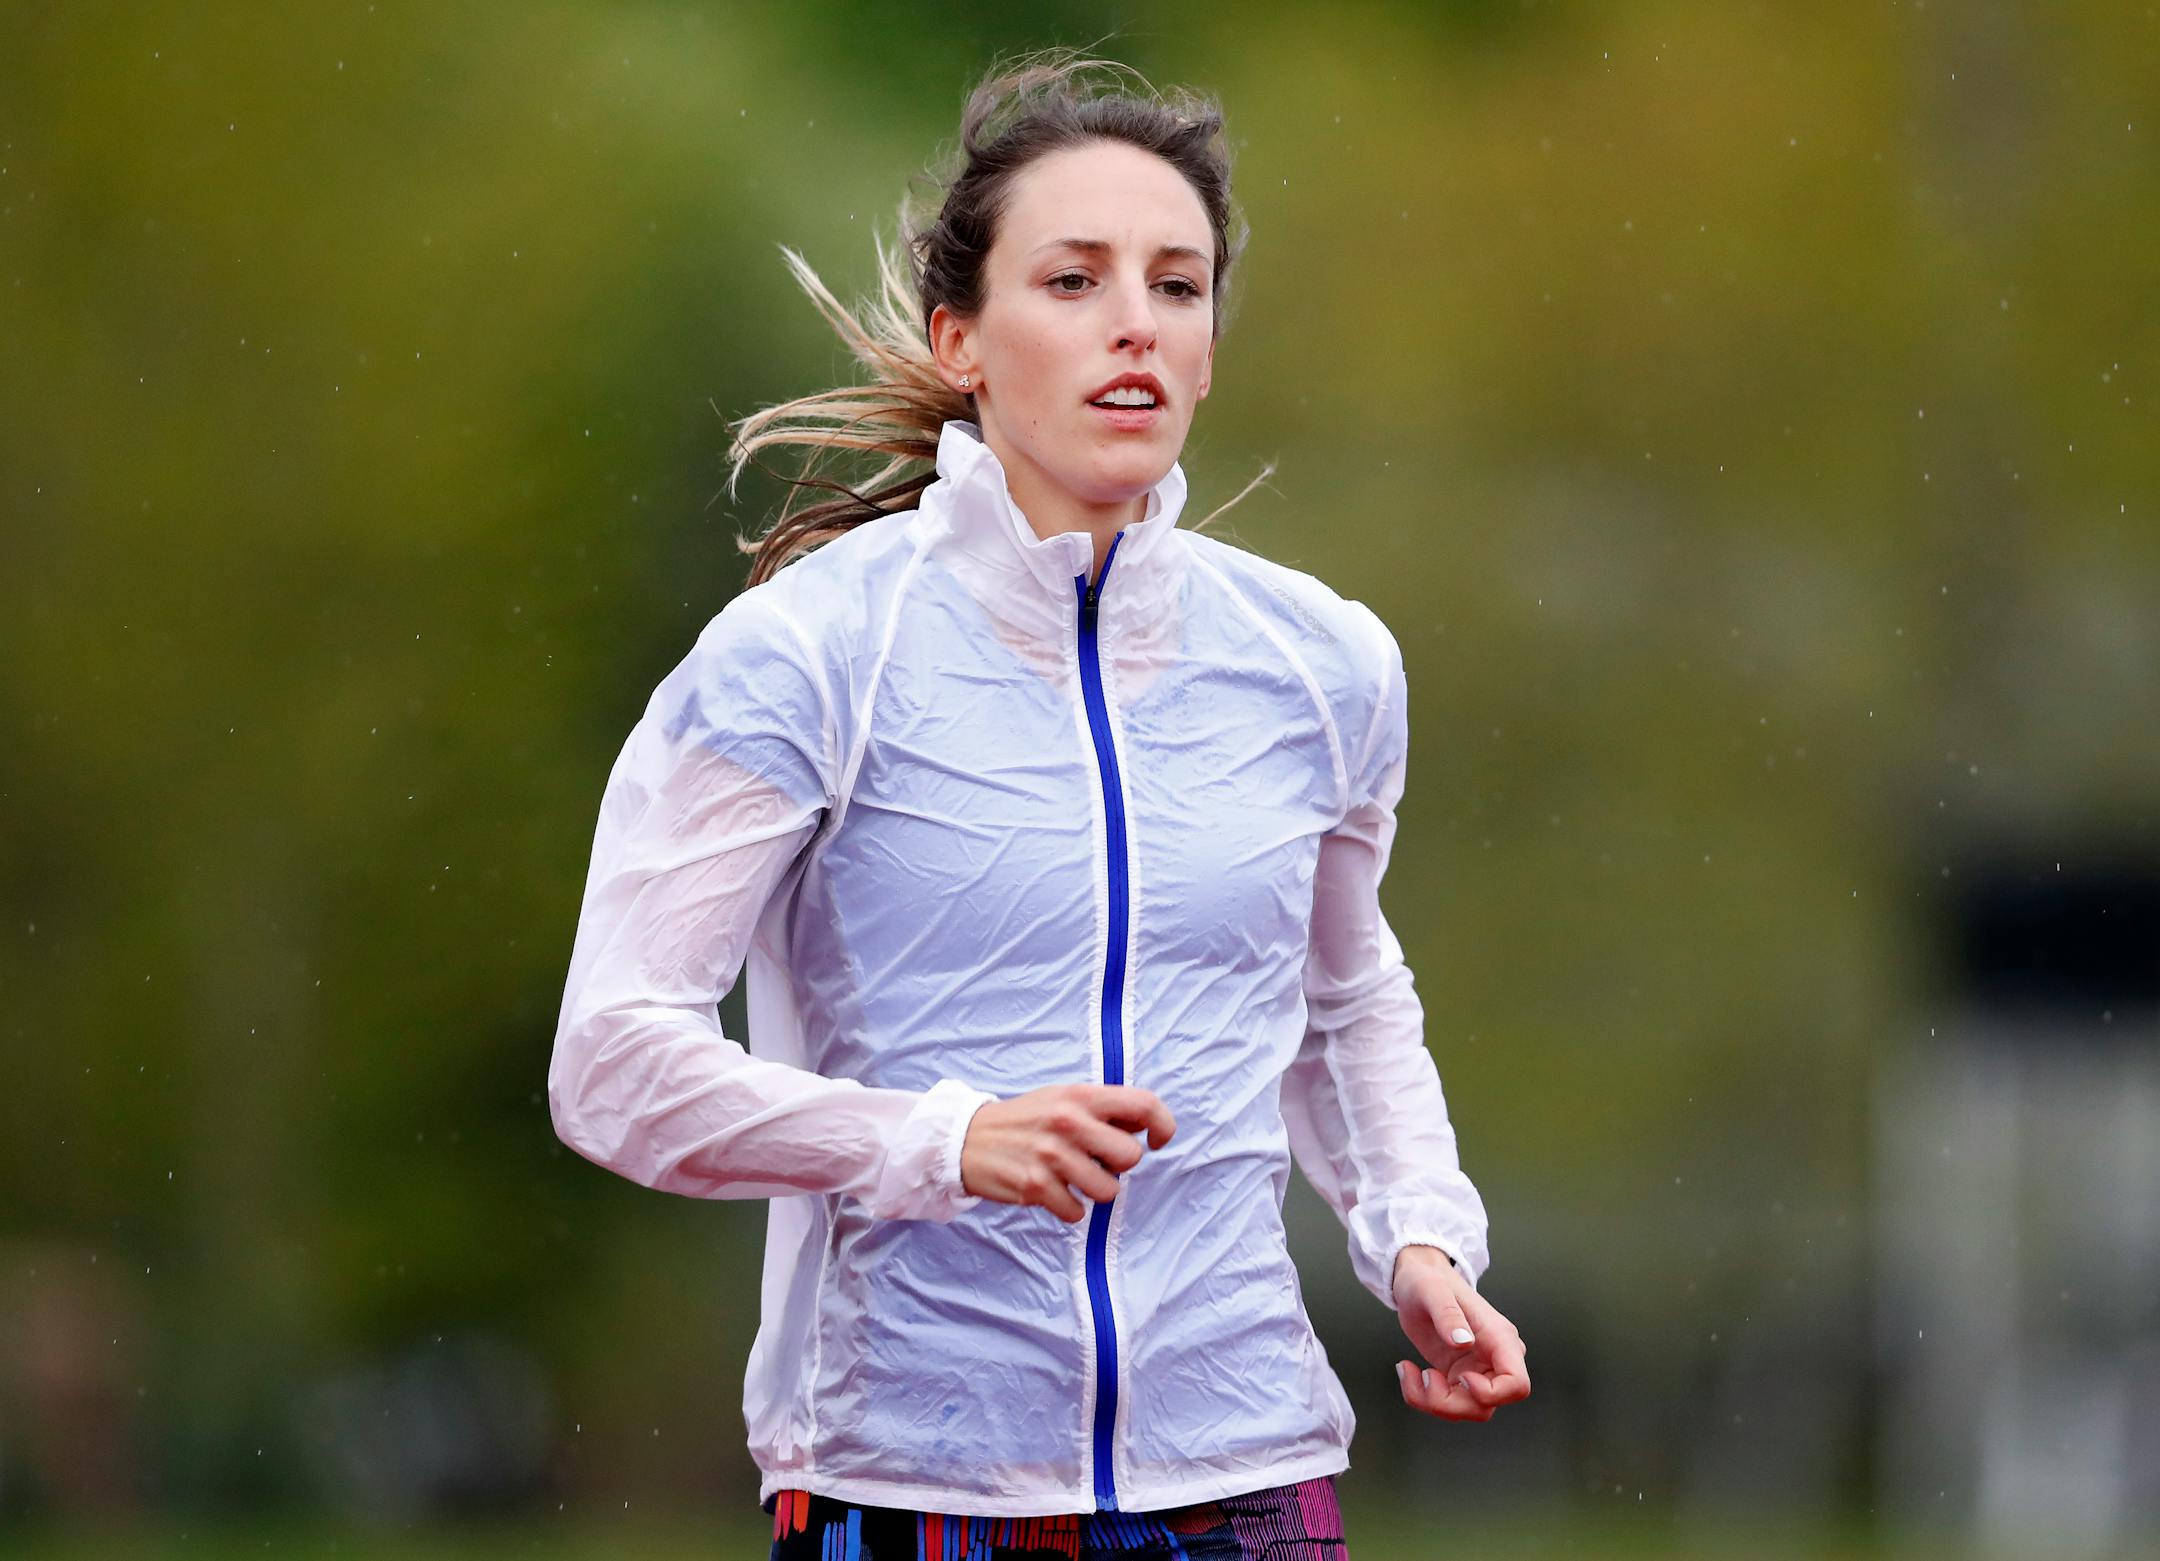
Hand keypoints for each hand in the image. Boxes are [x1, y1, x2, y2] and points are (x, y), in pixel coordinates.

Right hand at [958, 1084, 1175, 1223]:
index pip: (1143, 1104)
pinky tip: (1053, 1191)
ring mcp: (1051, 1156)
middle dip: (1118, 1165)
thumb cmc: (1025, 1120)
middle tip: (1096, 1160)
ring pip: (1108, 1190)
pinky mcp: (1036, 1186)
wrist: (966, 1138)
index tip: (1157, 1141)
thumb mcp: (1063, 1098)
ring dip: (1095, 1190)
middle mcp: (1068, 1122)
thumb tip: (1145, 1128)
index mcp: (1080, 1096)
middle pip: (1131, 1157)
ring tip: (1072, 1177)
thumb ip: (1103, 1109)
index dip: (1162, 1125)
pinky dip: (1069, 1208)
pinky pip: (1078, 1212)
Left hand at [1390, 1245, 1530, 1420]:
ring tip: (1408, 1371)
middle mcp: (1493, 1358)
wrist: (1417, 1279)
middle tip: (1424, 1377)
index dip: (1493, 1394)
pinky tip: (1407, 1371)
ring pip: (1467, 1409)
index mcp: (1499, 1337)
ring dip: (1433, 1402)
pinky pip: (1447, 1403)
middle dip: (1451, 1403)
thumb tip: (1463, 1342)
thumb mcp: (1432, 1290)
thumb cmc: (1428, 1279)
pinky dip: (1422, 1396)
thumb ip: (1448, 1314)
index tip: (1461, 1379)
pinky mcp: (1457, 1378)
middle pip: (1487, 1405)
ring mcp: (1476, 1371)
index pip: (1517, 1384)